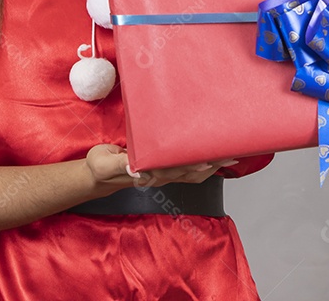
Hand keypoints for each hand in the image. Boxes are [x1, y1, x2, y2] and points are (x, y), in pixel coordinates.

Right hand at [85, 144, 237, 191]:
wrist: (96, 176)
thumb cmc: (100, 167)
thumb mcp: (103, 163)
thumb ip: (117, 165)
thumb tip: (136, 168)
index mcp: (148, 172)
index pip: (176, 168)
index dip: (194, 163)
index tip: (210, 157)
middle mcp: (159, 175)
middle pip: (191, 171)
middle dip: (211, 163)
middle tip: (231, 151)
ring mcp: (162, 175)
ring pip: (193, 173)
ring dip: (212, 165)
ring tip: (230, 155)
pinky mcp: (162, 171)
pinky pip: (187, 170)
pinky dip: (203, 165)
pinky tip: (212, 158)